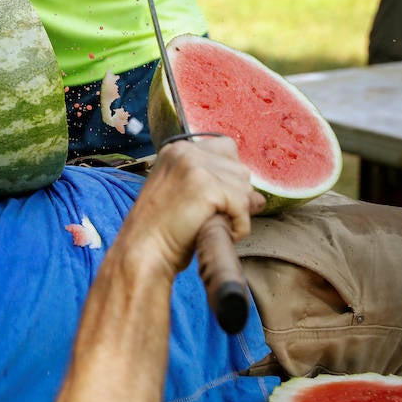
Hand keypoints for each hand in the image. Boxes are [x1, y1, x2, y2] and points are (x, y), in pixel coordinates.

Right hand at [118, 137, 264, 275]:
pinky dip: (238, 226)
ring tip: (211, 225)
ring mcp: (195, 166)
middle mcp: (186, 151)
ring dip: (237, 212)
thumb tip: (259, 199)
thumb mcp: (188, 199)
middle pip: (239, 168)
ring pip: (244, 187)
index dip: (228, 178)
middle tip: (211, 217)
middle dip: (235, 196)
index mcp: (176, 150)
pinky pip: (242, 206)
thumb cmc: (161, 232)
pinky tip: (219, 232)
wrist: (142, 253)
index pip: (226, 149)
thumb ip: (219, 189)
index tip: (214, 201)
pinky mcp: (206, 186)